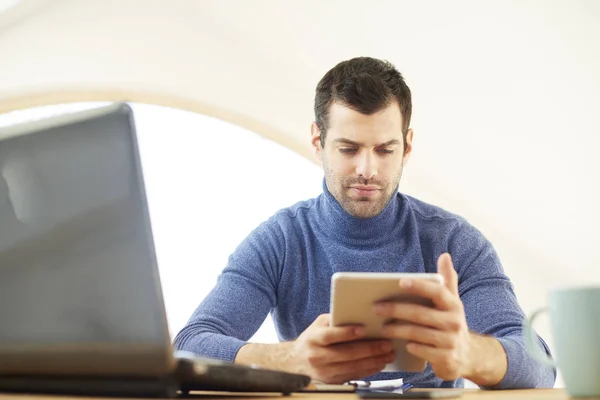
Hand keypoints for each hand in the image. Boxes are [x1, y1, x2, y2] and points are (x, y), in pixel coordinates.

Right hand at [288, 313, 395, 382]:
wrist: (295, 363)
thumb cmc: (312, 339)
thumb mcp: (318, 325)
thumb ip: (335, 320)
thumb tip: (358, 315)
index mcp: (313, 338)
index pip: (330, 335)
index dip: (347, 332)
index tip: (364, 329)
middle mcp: (317, 356)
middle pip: (346, 354)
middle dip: (369, 349)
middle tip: (386, 345)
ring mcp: (324, 372)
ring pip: (352, 367)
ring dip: (373, 362)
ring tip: (388, 355)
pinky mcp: (331, 382)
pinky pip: (353, 376)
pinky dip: (368, 370)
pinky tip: (379, 364)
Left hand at [373, 253, 472, 380]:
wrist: (469, 356)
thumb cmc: (451, 323)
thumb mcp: (452, 302)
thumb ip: (447, 279)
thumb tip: (445, 255)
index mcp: (453, 305)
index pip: (437, 292)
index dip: (419, 286)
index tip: (400, 282)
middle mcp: (454, 322)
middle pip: (420, 314)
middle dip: (396, 310)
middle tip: (376, 307)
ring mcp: (450, 341)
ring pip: (417, 333)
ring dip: (397, 329)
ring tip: (381, 326)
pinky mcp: (445, 359)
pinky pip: (422, 351)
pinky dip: (409, 346)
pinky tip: (397, 344)